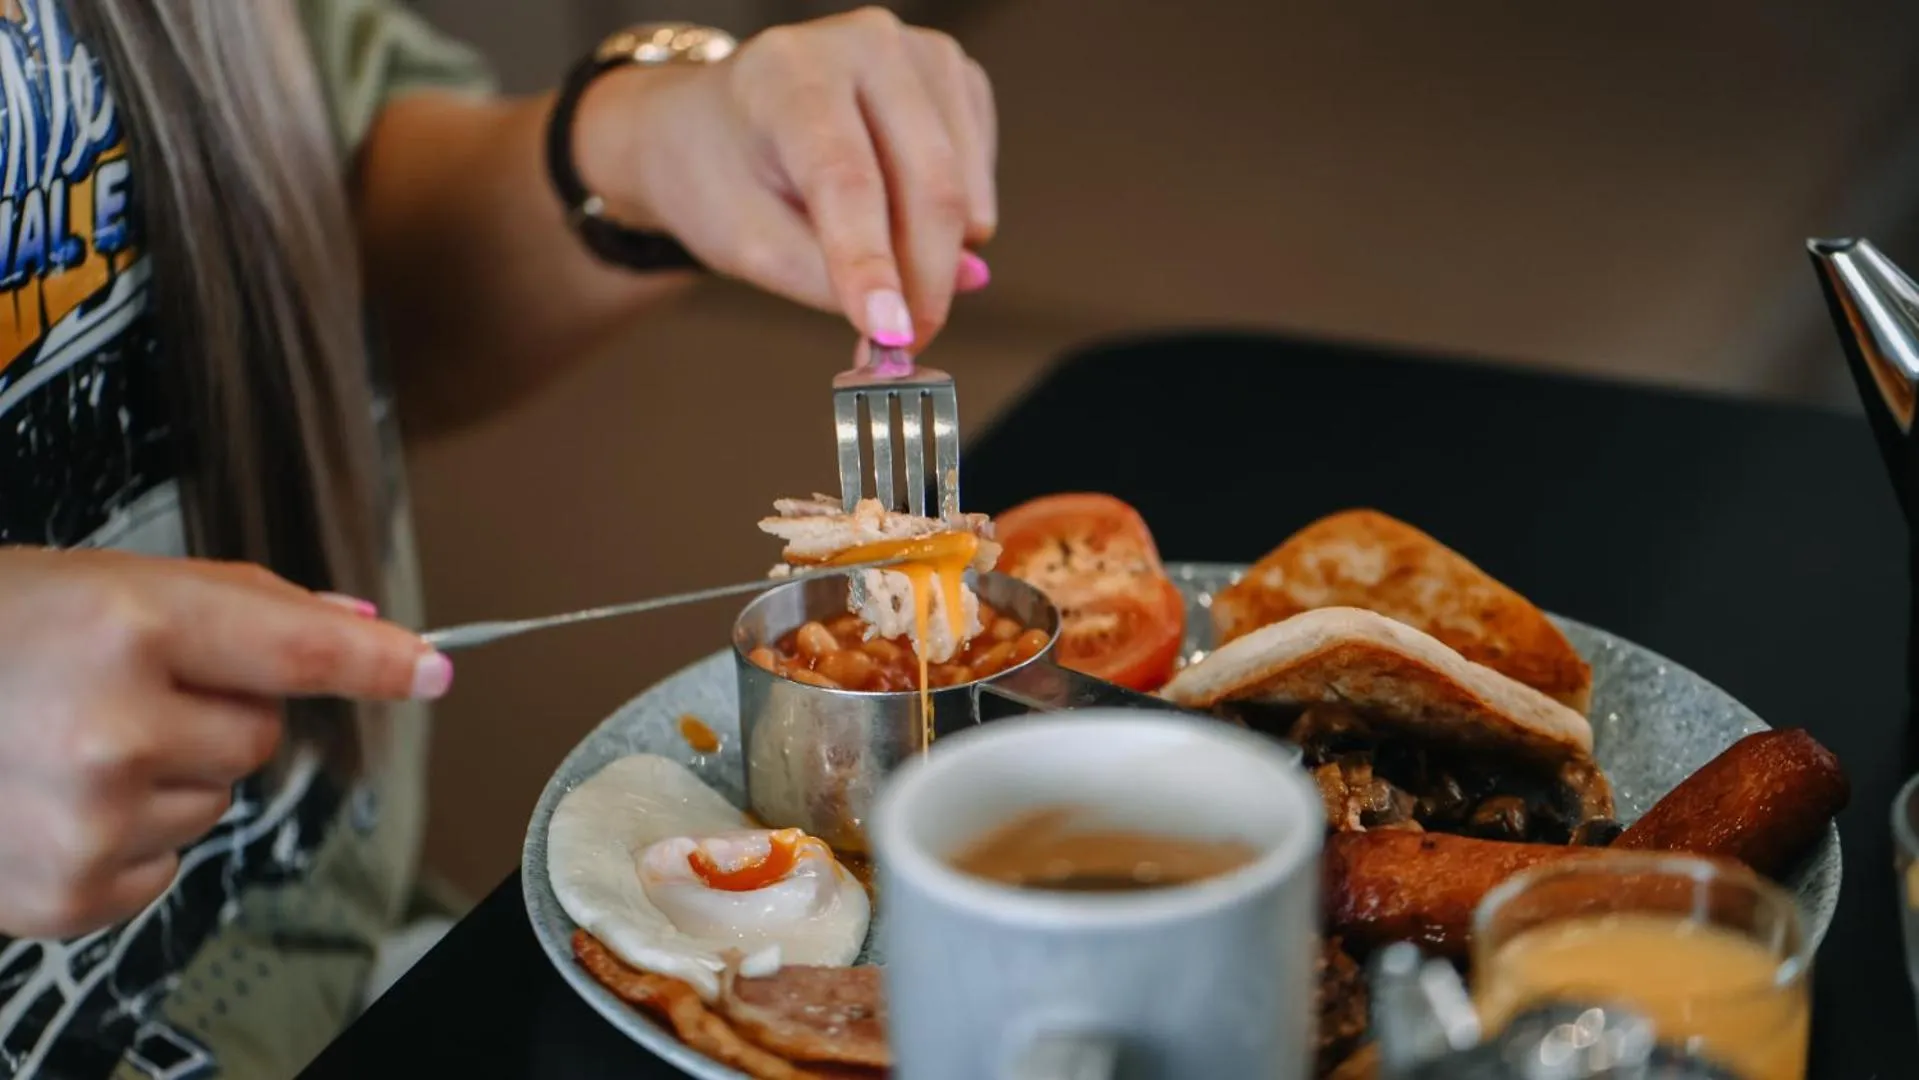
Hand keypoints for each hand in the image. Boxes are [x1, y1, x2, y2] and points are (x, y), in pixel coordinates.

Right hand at [0, 548, 450, 938]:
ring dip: (167, 777)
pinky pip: (168, 865)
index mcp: (126, 626)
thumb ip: (245, 606)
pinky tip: (53, 798)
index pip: (297, 651)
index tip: (433, 669)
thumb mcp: (107, 584)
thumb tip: (363, 632)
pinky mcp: (67, 894)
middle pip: (262, 737)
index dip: (376, 663)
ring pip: (216, 804)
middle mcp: (111, 727)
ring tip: (69, 742)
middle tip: (118, 689)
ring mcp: (88, 820)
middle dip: (215, 712)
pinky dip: (126, 838)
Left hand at [577, 8, 996, 350]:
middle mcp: (863, 42)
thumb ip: (838, 276)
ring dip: (938, 257)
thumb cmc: (723, 180)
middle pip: (927, 182)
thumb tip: (963, 285)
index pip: (845, 178)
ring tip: (883, 278)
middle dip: (924, 280)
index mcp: (788, 73)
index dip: (872, 263)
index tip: (891, 336)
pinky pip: (976, 176)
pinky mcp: (954, 78)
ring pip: (962, 186)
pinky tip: (899, 219)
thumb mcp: (750, 243)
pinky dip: (951, 222)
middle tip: (907, 345)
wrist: (711, 128)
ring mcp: (918, 53)